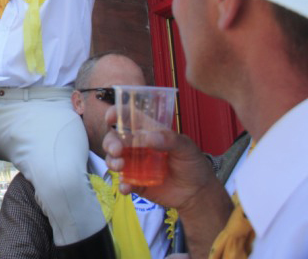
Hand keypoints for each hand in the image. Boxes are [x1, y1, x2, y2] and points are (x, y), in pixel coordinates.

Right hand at [102, 105, 219, 209]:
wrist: (198, 193)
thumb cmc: (192, 163)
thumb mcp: (186, 147)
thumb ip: (169, 139)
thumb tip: (148, 137)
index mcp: (148, 132)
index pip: (129, 118)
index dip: (117, 114)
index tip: (110, 116)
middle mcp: (137, 147)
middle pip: (115, 139)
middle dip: (110, 142)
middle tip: (116, 150)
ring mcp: (134, 165)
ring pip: (114, 159)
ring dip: (112, 161)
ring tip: (120, 166)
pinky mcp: (136, 183)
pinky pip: (123, 182)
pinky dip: (121, 184)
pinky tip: (126, 187)